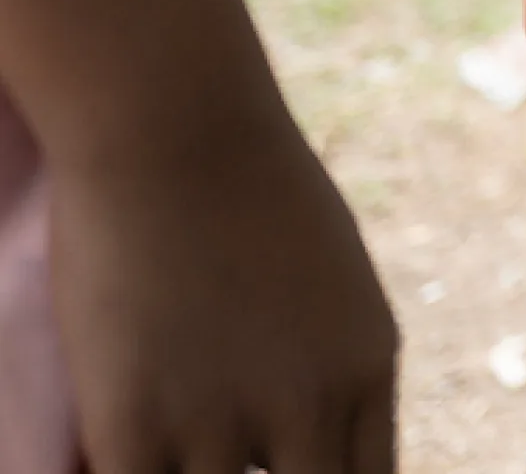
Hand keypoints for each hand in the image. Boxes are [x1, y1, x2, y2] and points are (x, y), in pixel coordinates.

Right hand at [61, 94, 398, 472]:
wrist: (177, 129)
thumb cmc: (246, 185)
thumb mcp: (328, 283)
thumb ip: (324, 364)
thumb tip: (306, 432)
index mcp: (366, 370)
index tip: (284, 468)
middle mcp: (310, 409)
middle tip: (228, 460)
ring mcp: (222, 427)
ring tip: (176, 446)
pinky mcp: (134, 430)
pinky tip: (115, 453)